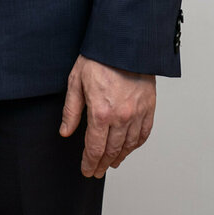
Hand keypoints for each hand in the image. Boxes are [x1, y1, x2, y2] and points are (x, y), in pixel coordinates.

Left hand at [59, 55, 155, 177]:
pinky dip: (135, 145)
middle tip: (96, 171)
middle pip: (112, 151)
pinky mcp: (149, 107)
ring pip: (129, 145)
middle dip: (102, 164)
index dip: (89, 162)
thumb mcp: (76, 81)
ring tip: (112, 164)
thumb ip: (71, 110)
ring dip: (119, 157)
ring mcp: (137, 114)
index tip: (86, 170)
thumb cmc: (97, 58)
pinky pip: (144, 134)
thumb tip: (65, 132)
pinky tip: (129, 148)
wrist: (123, 43)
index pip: (95, 148)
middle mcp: (121, 117)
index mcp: (101, 112)